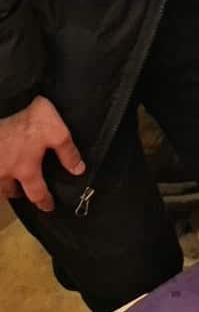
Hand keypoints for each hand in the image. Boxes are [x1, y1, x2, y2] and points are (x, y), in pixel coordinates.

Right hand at [0, 95, 84, 211]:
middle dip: (18, 194)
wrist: (5, 103)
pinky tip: (2, 161)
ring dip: (4, 185)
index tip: (48, 208)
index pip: (36, 193)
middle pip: (10, 192)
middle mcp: (4, 171)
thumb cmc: (28, 120)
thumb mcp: (57, 134)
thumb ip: (68, 153)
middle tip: (25, 192)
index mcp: (25, 169)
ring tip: (11, 181)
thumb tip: (78, 170)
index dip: (44, 202)